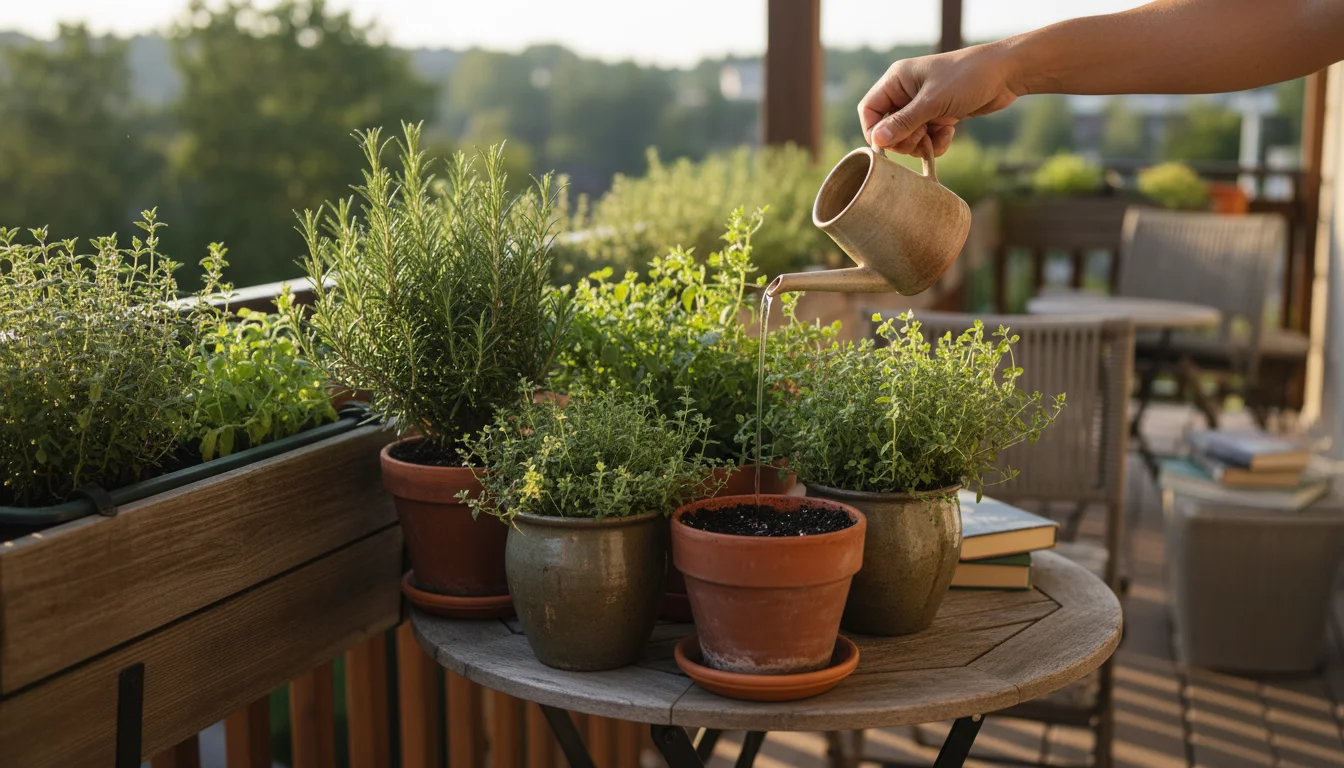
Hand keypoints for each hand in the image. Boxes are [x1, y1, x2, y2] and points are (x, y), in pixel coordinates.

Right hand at [859, 43, 1021, 157]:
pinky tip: (950, 133)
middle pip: (887, 128)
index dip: (874, 130)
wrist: (1006, 74)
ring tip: (939, 136)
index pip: (869, 110)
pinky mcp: (938, 116)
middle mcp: (906, 92)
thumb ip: (904, 123)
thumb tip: (877, 142)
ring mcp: (922, 105)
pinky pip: (926, 138)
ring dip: (921, 144)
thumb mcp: (933, 102)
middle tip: (921, 139)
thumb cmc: (967, 78)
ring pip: (907, 137)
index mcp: (897, 80)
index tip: (888, 145)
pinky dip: (936, 142)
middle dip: (903, 140)